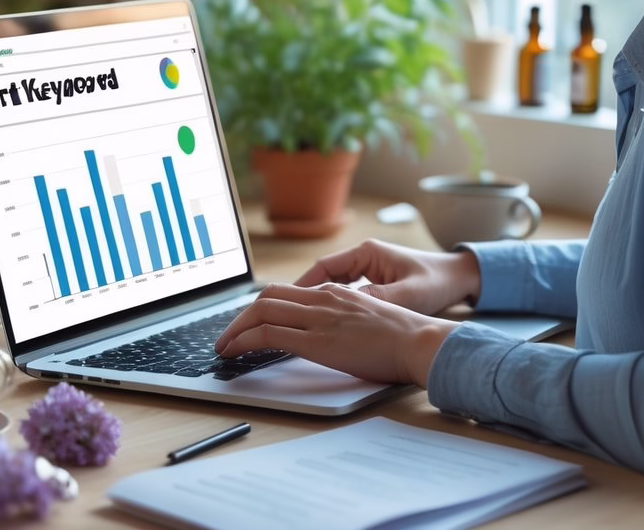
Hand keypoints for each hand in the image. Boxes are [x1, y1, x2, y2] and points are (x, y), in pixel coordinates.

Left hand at [213, 282, 458, 384]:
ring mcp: (319, 317)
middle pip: (268, 296)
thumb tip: (332, 338)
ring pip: (262, 311)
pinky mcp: (317, 340)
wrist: (420, 342)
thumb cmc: (405, 338)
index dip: (262, 305)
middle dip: (241, 316)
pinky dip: (245, 340)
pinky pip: (269, 334)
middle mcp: (324, 298)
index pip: (287, 291)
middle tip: (228, 335)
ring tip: (224, 346)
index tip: (250, 322)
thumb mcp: (370, 320)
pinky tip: (235, 352)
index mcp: (337, 293)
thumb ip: (346, 322)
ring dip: (236, 328)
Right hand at [294, 238, 481, 314]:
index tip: (286, 304)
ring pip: (332, 286)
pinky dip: (334, 307)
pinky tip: (327, 324)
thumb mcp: (407, 294)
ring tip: (301, 323)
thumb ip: (376, 300)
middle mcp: (364, 257)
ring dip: (318, 302)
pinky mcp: (375, 282)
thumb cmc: (437, 282)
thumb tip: (344, 308)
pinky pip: (346, 293)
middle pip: (322, 276)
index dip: (301, 286)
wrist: (460, 279)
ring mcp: (369, 269)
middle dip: (303, 296)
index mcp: (367, 253)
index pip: (323, 267)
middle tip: (284, 317)